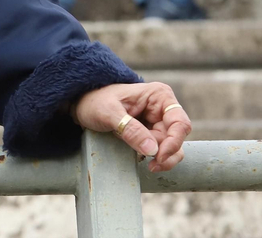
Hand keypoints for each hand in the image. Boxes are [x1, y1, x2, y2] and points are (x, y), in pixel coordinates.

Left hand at [73, 81, 191, 171]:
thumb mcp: (108, 113)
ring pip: (173, 147)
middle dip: (164, 153)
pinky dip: (157, 159)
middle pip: (177, 138)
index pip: (179, 123)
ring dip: (163, 159)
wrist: (82, 105)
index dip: (174, 142)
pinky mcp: (152, 134)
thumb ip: (130, 129)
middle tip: (149, 164)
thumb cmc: (94, 102)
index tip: (158, 157)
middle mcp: (163, 108)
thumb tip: (152, 150)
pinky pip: (162, 150)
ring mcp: (159, 122)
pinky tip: (143, 161)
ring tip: (147, 165)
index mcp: (159, 96)